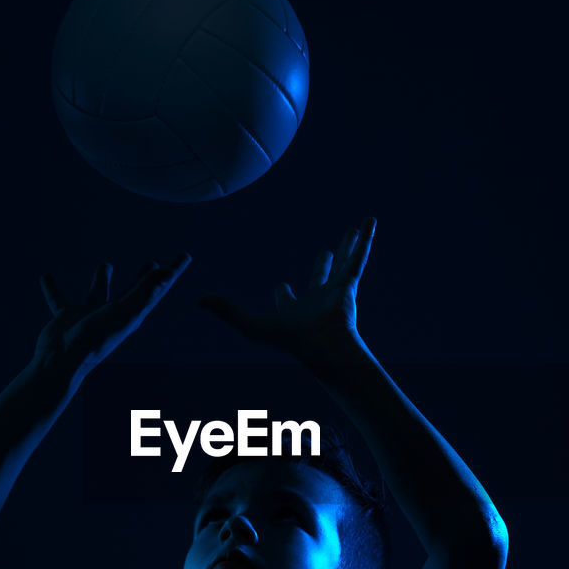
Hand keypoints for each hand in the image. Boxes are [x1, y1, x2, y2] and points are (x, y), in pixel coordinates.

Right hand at [33, 253, 190, 374]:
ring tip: (105, 265)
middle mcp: (114, 314)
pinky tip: (46, 277)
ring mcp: (90, 315)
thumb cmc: (94, 340)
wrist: (61, 363)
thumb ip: (143, 292)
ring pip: (99, 292)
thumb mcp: (122, 313)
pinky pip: (60, 298)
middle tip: (153, 264)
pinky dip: (53, 288)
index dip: (172, 271)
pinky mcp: (68, 317)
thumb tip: (166, 273)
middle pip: (134, 291)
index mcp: (132, 313)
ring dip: (102, 279)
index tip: (185, 256)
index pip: (157, 287)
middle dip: (145, 278)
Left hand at [198, 218, 375, 370]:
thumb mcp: (250, 325)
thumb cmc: (290, 341)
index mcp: (294, 311)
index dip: (283, 293)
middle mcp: (317, 301)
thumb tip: (199, 301)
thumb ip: (226, 312)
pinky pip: (358, 256)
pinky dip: (366, 239)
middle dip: (322, 267)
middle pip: (319, 279)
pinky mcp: (350, 285)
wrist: (323, 347)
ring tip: (353, 231)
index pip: (287, 299)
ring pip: (343, 264)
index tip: (281, 286)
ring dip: (349, 247)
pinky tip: (369, 221)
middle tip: (325, 253)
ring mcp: (336, 292)